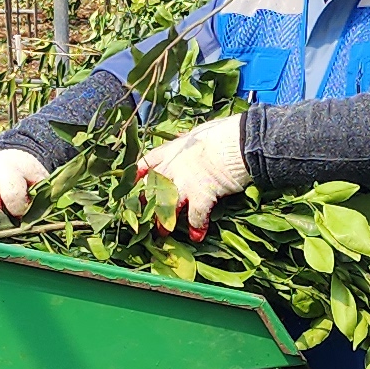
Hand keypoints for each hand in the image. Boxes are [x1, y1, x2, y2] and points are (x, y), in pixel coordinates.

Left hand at [137, 112, 252, 234]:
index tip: (134, 182)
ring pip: (166, 207)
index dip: (138, 173)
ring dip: (164, 222)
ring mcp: (185, 185)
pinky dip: (196, 227)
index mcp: (171, 150)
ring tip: (164, 233)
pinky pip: (195, 217)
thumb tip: (188, 138)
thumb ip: (190, 141)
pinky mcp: (200, 198)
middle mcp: (173, 169)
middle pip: (153, 189)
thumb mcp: (200, 132)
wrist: (236, 143)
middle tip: (146, 215)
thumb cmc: (223, 134)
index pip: (148, 162)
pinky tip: (197, 236)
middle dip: (148, 203)